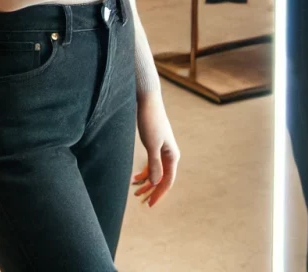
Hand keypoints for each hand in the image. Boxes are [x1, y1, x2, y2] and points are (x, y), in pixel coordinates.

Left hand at [132, 92, 179, 208]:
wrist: (147, 101)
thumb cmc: (151, 122)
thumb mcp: (152, 145)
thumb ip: (155, 165)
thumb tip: (156, 182)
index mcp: (172, 155)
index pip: (167, 181)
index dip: (159, 194)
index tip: (150, 205)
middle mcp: (169, 154)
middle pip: (162, 178)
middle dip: (152, 190)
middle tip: (140, 200)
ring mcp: (162, 149)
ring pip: (156, 172)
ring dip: (147, 182)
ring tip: (135, 191)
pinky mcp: (154, 144)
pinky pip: (151, 164)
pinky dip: (144, 172)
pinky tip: (135, 177)